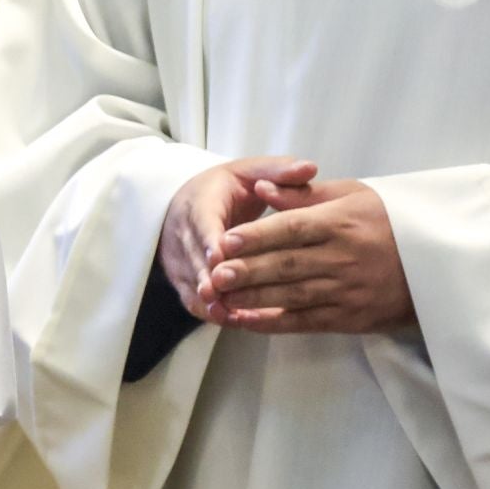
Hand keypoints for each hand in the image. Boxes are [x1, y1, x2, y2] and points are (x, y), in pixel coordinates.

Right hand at [156, 157, 316, 321]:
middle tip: (223, 296)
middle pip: (195, 259)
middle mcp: (183, 232)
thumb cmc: (227, 189)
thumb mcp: (250, 171)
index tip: (221, 256)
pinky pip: (193, 301)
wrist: (190, 202)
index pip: (203, 223)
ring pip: (192, 284)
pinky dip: (210, 312)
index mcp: (200, 202)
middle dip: (209, 278)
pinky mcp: (182, 280)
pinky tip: (233, 321)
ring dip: (210, 301)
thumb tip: (310, 168)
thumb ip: (280, 171)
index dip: (210, 240)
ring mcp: (179, 259)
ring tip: (232, 316)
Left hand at [202, 177, 414, 334]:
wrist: (435, 265)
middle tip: (213, 274)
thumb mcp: (353, 195)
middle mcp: (343, 258)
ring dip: (253, 298)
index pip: (292, 229)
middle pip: (287, 265)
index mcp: (342, 223)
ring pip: (291, 296)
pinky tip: (246, 320)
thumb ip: (304, 194)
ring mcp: (346, 291)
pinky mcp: (349, 318)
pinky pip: (304, 322)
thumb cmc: (387, 221)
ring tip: (220, 297)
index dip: (258, 237)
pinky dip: (273, 322)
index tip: (225, 240)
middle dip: (247, 271)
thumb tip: (263, 187)